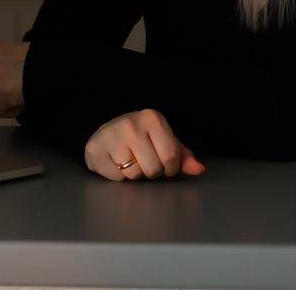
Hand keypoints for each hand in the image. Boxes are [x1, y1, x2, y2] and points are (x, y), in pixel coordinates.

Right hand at [85, 109, 205, 180]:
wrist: (105, 135)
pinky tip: (115, 162)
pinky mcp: (97, 150)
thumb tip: (198, 169)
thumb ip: (182, 156)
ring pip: (135, 175)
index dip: (170, 167)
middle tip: (144, 160)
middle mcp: (132, 124)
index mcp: (152, 118)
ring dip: (135, 174)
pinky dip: (119, 176)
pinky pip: (118, 178)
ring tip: (129, 160)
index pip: (171, 156)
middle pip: (154, 168)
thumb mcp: (163, 142)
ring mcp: (113, 136)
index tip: (164, 163)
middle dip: (152, 172)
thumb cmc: (140, 139)